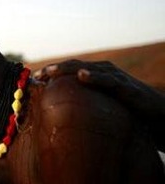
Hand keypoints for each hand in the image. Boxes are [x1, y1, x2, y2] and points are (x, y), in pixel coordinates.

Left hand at [33, 59, 164, 117]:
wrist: (159, 117)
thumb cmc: (128, 113)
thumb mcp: (101, 109)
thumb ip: (83, 106)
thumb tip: (58, 116)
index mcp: (95, 76)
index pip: (68, 71)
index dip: (50, 73)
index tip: (32, 79)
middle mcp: (103, 72)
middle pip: (73, 66)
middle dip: (53, 70)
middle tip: (36, 75)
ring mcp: (115, 78)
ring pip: (87, 69)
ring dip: (67, 69)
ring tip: (50, 71)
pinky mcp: (126, 87)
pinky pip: (108, 80)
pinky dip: (94, 76)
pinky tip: (81, 76)